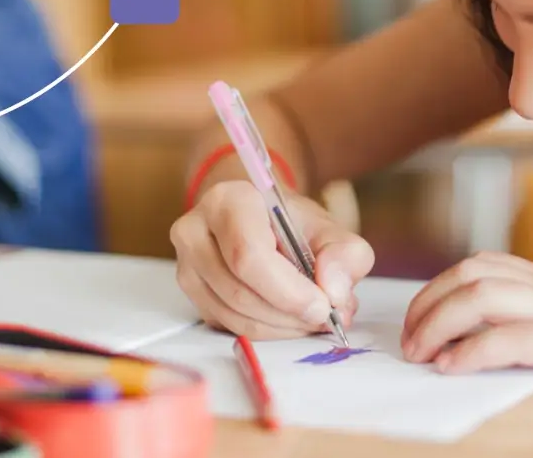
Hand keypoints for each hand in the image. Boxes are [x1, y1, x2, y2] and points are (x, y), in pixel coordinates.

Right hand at [171, 181, 374, 339]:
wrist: (262, 222)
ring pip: (234, 314)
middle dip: (289, 313)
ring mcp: (187, 265)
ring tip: (312, 317)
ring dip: (281, 327)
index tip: (323, 306)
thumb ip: (345, 255)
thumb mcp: (329, 229)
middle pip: (239, 290)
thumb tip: (335, 292)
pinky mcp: (192, 294)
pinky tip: (289, 319)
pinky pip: (228, 325)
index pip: (249, 254)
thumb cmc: (292, 224)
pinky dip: (266, 331)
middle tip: (325, 317)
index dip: (288, 290)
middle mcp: (196, 231)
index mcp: (228, 201)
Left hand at [400, 251, 532, 374]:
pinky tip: (452, 367)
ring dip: (436, 324)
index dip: (448, 286)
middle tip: (409, 338)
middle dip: (428, 303)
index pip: (491, 266)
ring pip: (479, 297)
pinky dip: (473, 350)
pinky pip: (512, 336)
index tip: (428, 313)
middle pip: (472, 274)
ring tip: (418, 353)